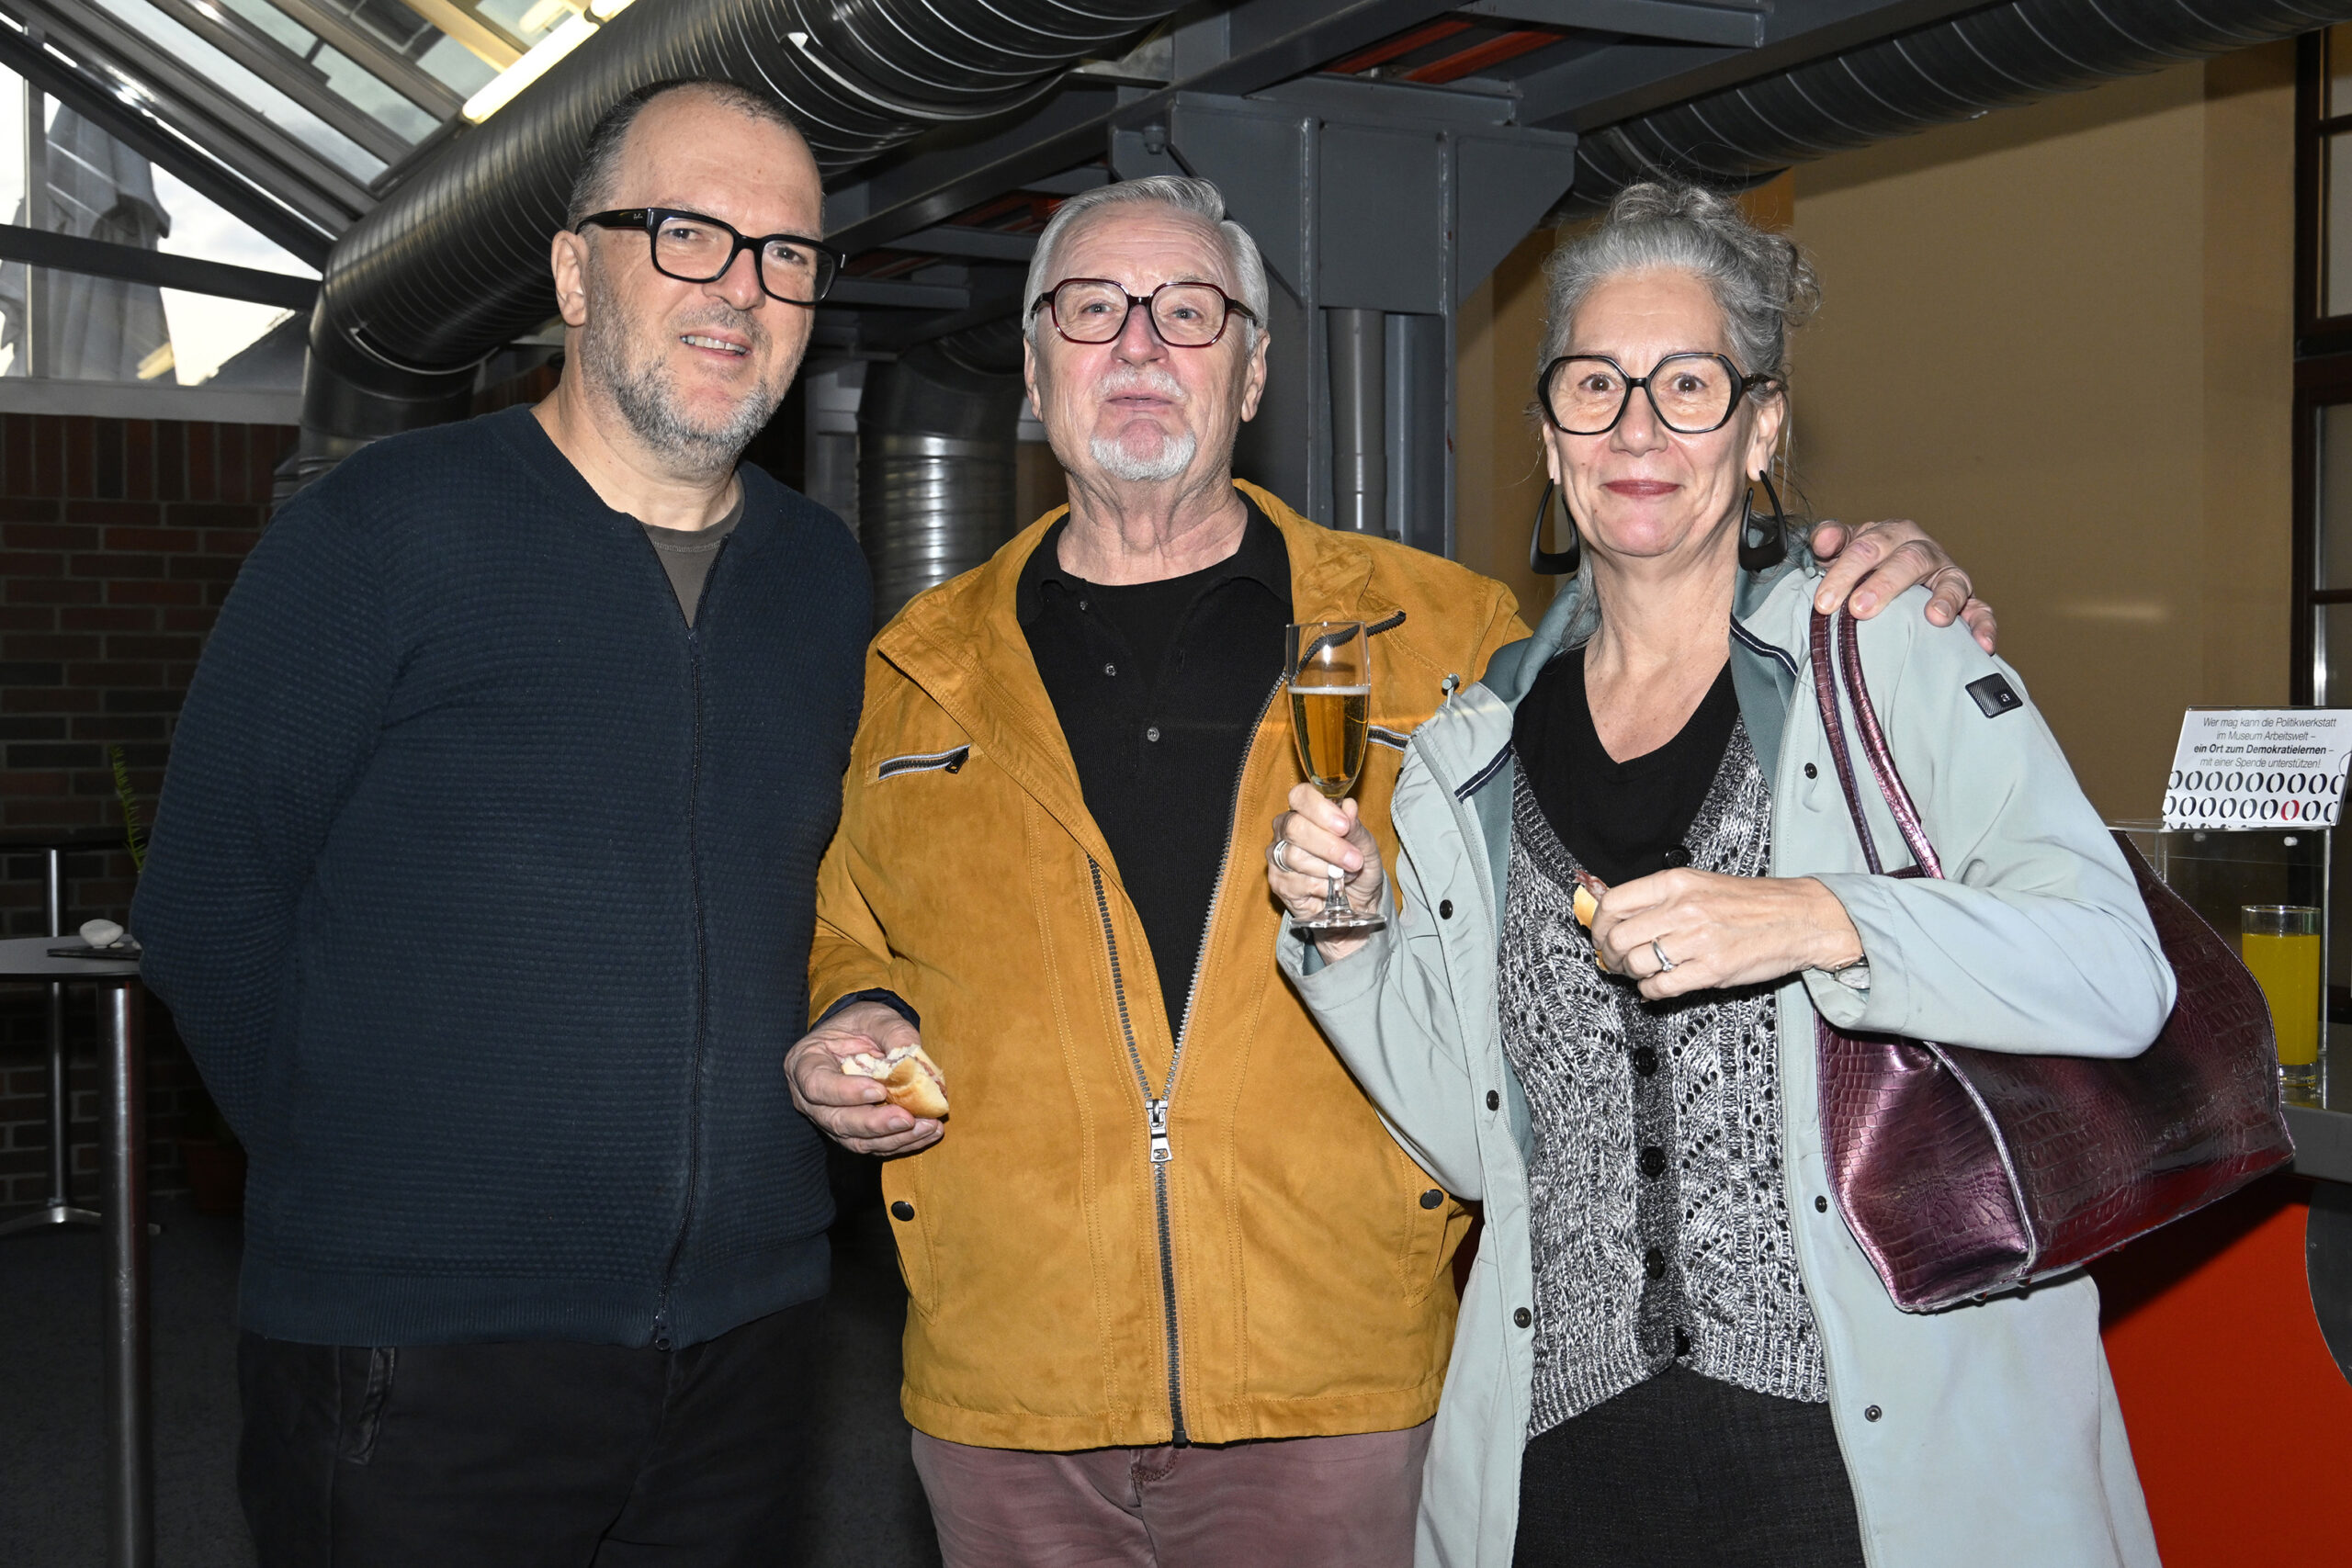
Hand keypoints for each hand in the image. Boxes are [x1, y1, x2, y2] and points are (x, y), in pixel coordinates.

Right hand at [785, 1001, 943, 1156]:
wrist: (861, 1038)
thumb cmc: (861, 1025)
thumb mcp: (875, 1017)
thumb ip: (893, 1033)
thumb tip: (915, 1060)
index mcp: (806, 1064)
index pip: (817, 1085)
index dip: (846, 1093)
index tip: (879, 1090)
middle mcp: (811, 1099)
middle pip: (837, 1121)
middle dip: (875, 1123)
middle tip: (908, 1118)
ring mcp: (830, 1120)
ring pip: (856, 1141)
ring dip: (894, 1138)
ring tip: (927, 1127)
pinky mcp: (852, 1133)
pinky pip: (873, 1146)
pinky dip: (901, 1142)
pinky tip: (926, 1132)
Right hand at [1268, 783, 1385, 963]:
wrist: (1357, 904)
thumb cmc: (1358, 867)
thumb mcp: (1366, 847)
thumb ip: (1356, 827)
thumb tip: (1348, 806)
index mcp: (1306, 811)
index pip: (1300, 796)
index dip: (1319, 808)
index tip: (1343, 826)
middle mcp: (1286, 830)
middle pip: (1294, 827)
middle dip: (1328, 845)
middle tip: (1354, 860)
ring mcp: (1278, 856)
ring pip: (1294, 856)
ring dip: (1327, 869)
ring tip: (1346, 876)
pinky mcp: (1278, 882)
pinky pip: (1296, 882)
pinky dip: (1320, 887)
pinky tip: (1331, 889)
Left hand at [1590, 869, 1862, 1000]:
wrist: (1801, 918)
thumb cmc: (1753, 904)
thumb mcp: (1701, 885)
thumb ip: (1661, 899)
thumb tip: (1619, 918)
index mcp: (1676, 882)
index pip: (1613, 903)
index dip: (1598, 926)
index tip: (1600, 937)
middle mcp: (1682, 909)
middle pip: (1617, 938)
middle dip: (1609, 955)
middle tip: (1615, 961)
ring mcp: (1696, 940)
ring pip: (1635, 964)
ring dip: (1630, 975)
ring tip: (1640, 974)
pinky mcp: (1711, 970)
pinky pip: (1660, 987)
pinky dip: (1650, 992)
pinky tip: (1657, 987)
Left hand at [1809, 517, 1996, 653]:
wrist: (1889, 572)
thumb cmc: (1865, 564)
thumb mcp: (1844, 548)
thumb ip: (1830, 539)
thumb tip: (1823, 540)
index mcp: (1892, 534)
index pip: (1867, 548)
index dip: (1844, 574)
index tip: (1825, 601)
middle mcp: (1924, 550)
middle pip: (1908, 561)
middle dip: (1884, 585)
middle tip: (1860, 609)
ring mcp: (1948, 575)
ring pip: (1951, 581)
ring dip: (1944, 599)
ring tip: (1934, 618)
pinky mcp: (1968, 600)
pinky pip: (1980, 610)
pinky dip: (1983, 625)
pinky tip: (1981, 643)